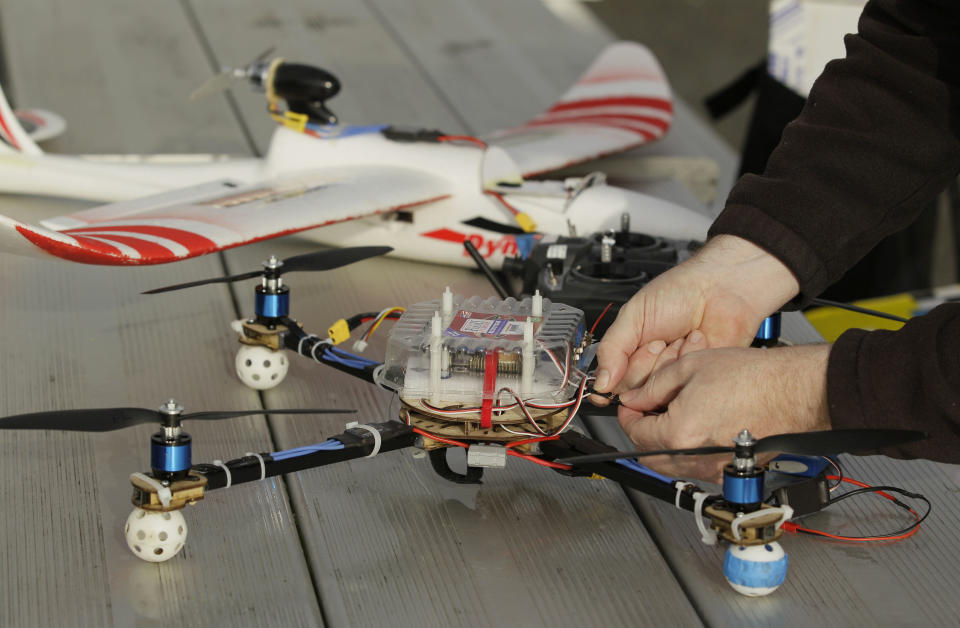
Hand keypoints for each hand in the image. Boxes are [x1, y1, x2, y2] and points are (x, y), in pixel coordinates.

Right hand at [592, 235, 798, 398]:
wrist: (720, 286)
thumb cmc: (679, 293)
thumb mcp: (634, 315)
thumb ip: (612, 349)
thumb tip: (599, 382)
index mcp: (630, 353)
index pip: (612, 384)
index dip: (612, 384)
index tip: (614, 378)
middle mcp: (652, 368)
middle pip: (635, 391)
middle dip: (646, 364)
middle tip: (658, 341)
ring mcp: (675, 374)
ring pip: (660, 390)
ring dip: (669, 362)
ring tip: (679, 338)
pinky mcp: (699, 378)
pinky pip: (686, 384)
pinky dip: (689, 360)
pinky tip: (695, 341)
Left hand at [616, 344, 831, 480]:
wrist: (794, 392)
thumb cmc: (753, 378)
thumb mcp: (689, 367)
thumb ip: (653, 387)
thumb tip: (635, 398)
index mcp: (678, 434)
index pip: (634, 432)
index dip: (627, 415)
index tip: (630, 404)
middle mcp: (693, 460)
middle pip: (647, 456)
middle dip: (641, 433)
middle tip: (645, 412)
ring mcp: (712, 470)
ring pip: (669, 466)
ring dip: (661, 445)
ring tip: (670, 417)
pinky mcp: (728, 472)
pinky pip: (693, 469)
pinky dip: (683, 453)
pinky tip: (693, 428)